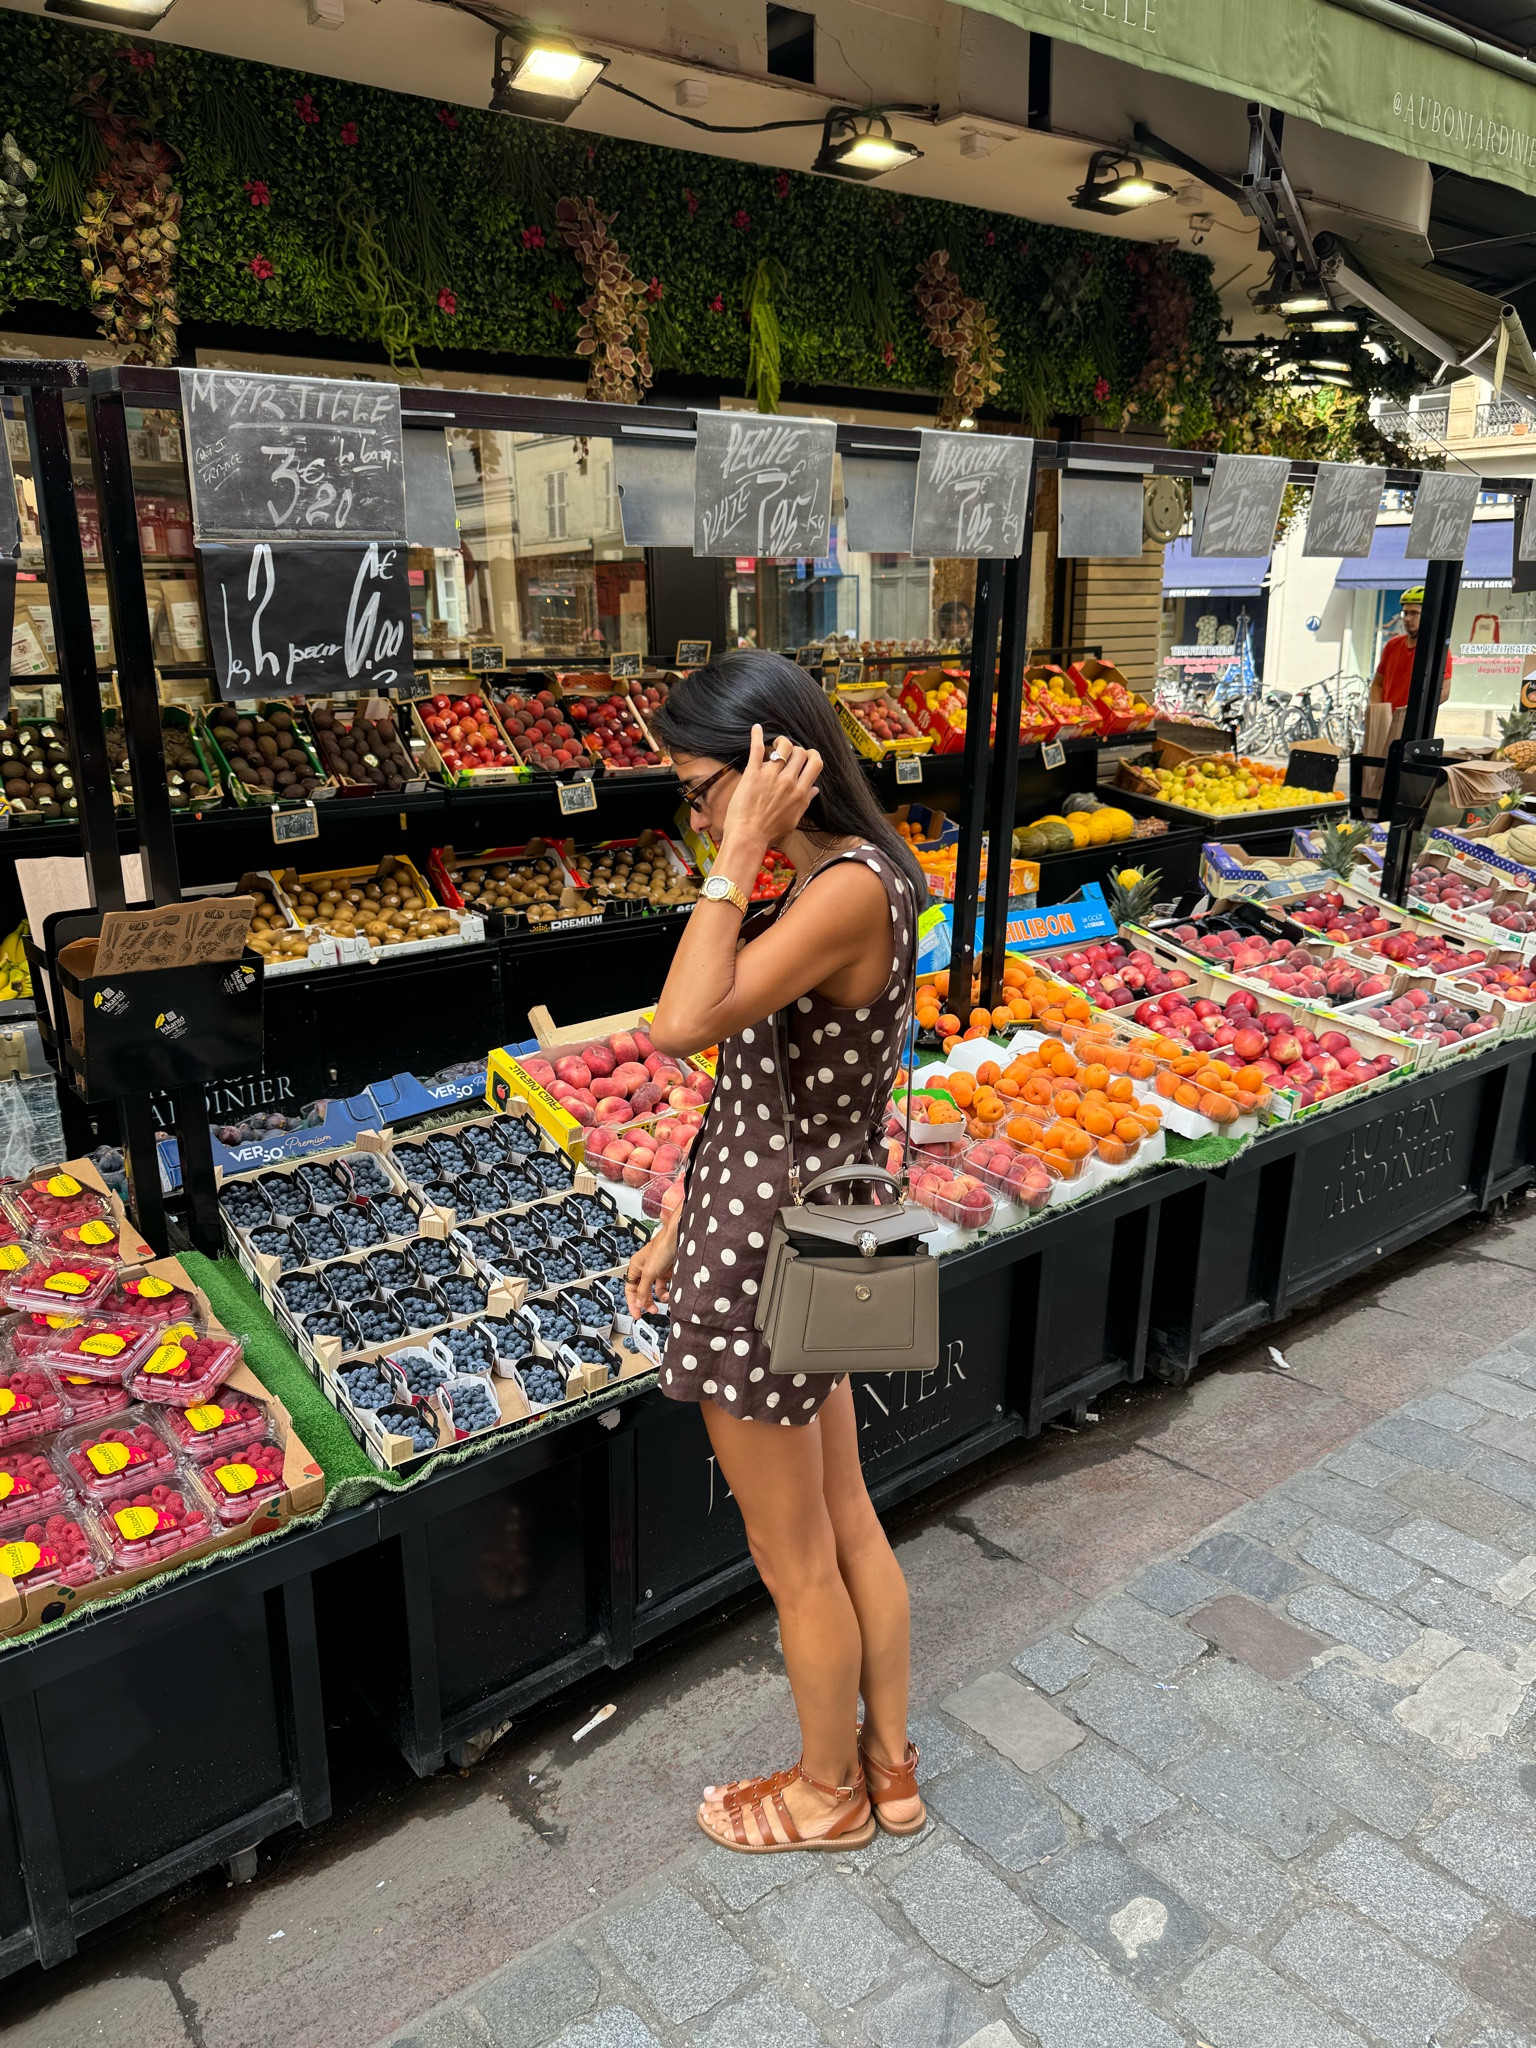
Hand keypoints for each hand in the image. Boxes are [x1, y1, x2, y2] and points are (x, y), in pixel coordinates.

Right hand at [626, 1210, 678, 1319]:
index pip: (630, 1289)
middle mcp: (646, 1268)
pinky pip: (666, 1286)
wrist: (680, 1236)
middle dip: (647, 1301)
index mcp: (636, 1266)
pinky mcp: (669, 1271)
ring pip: (655, 1290)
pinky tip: (671, 1293)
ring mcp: (658, 1270)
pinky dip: (668, 1291)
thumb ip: (643, 1289)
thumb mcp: (650, 1271)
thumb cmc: (663, 1245)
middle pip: (643, 1291)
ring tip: (665, 1299)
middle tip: (652, 1311)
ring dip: (660, 1297)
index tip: (637, 1314)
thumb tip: (638, 1303)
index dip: (633, 1302)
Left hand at [720, 725, 820, 848]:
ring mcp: (771, 776)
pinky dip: (756, 735)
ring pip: (784, 747)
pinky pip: (756, 748)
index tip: (806, 756)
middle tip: (787, 752)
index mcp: (800, 792)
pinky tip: (756, 728)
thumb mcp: (794, 819)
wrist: (748, 837)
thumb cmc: (770, 832)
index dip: (813, 756)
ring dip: (781, 742)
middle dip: (796, 749)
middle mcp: (788, 781)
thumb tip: (815, 790)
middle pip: (801, 752)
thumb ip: (805, 802)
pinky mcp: (753, 773)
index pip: (815, 764)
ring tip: (775, 745)